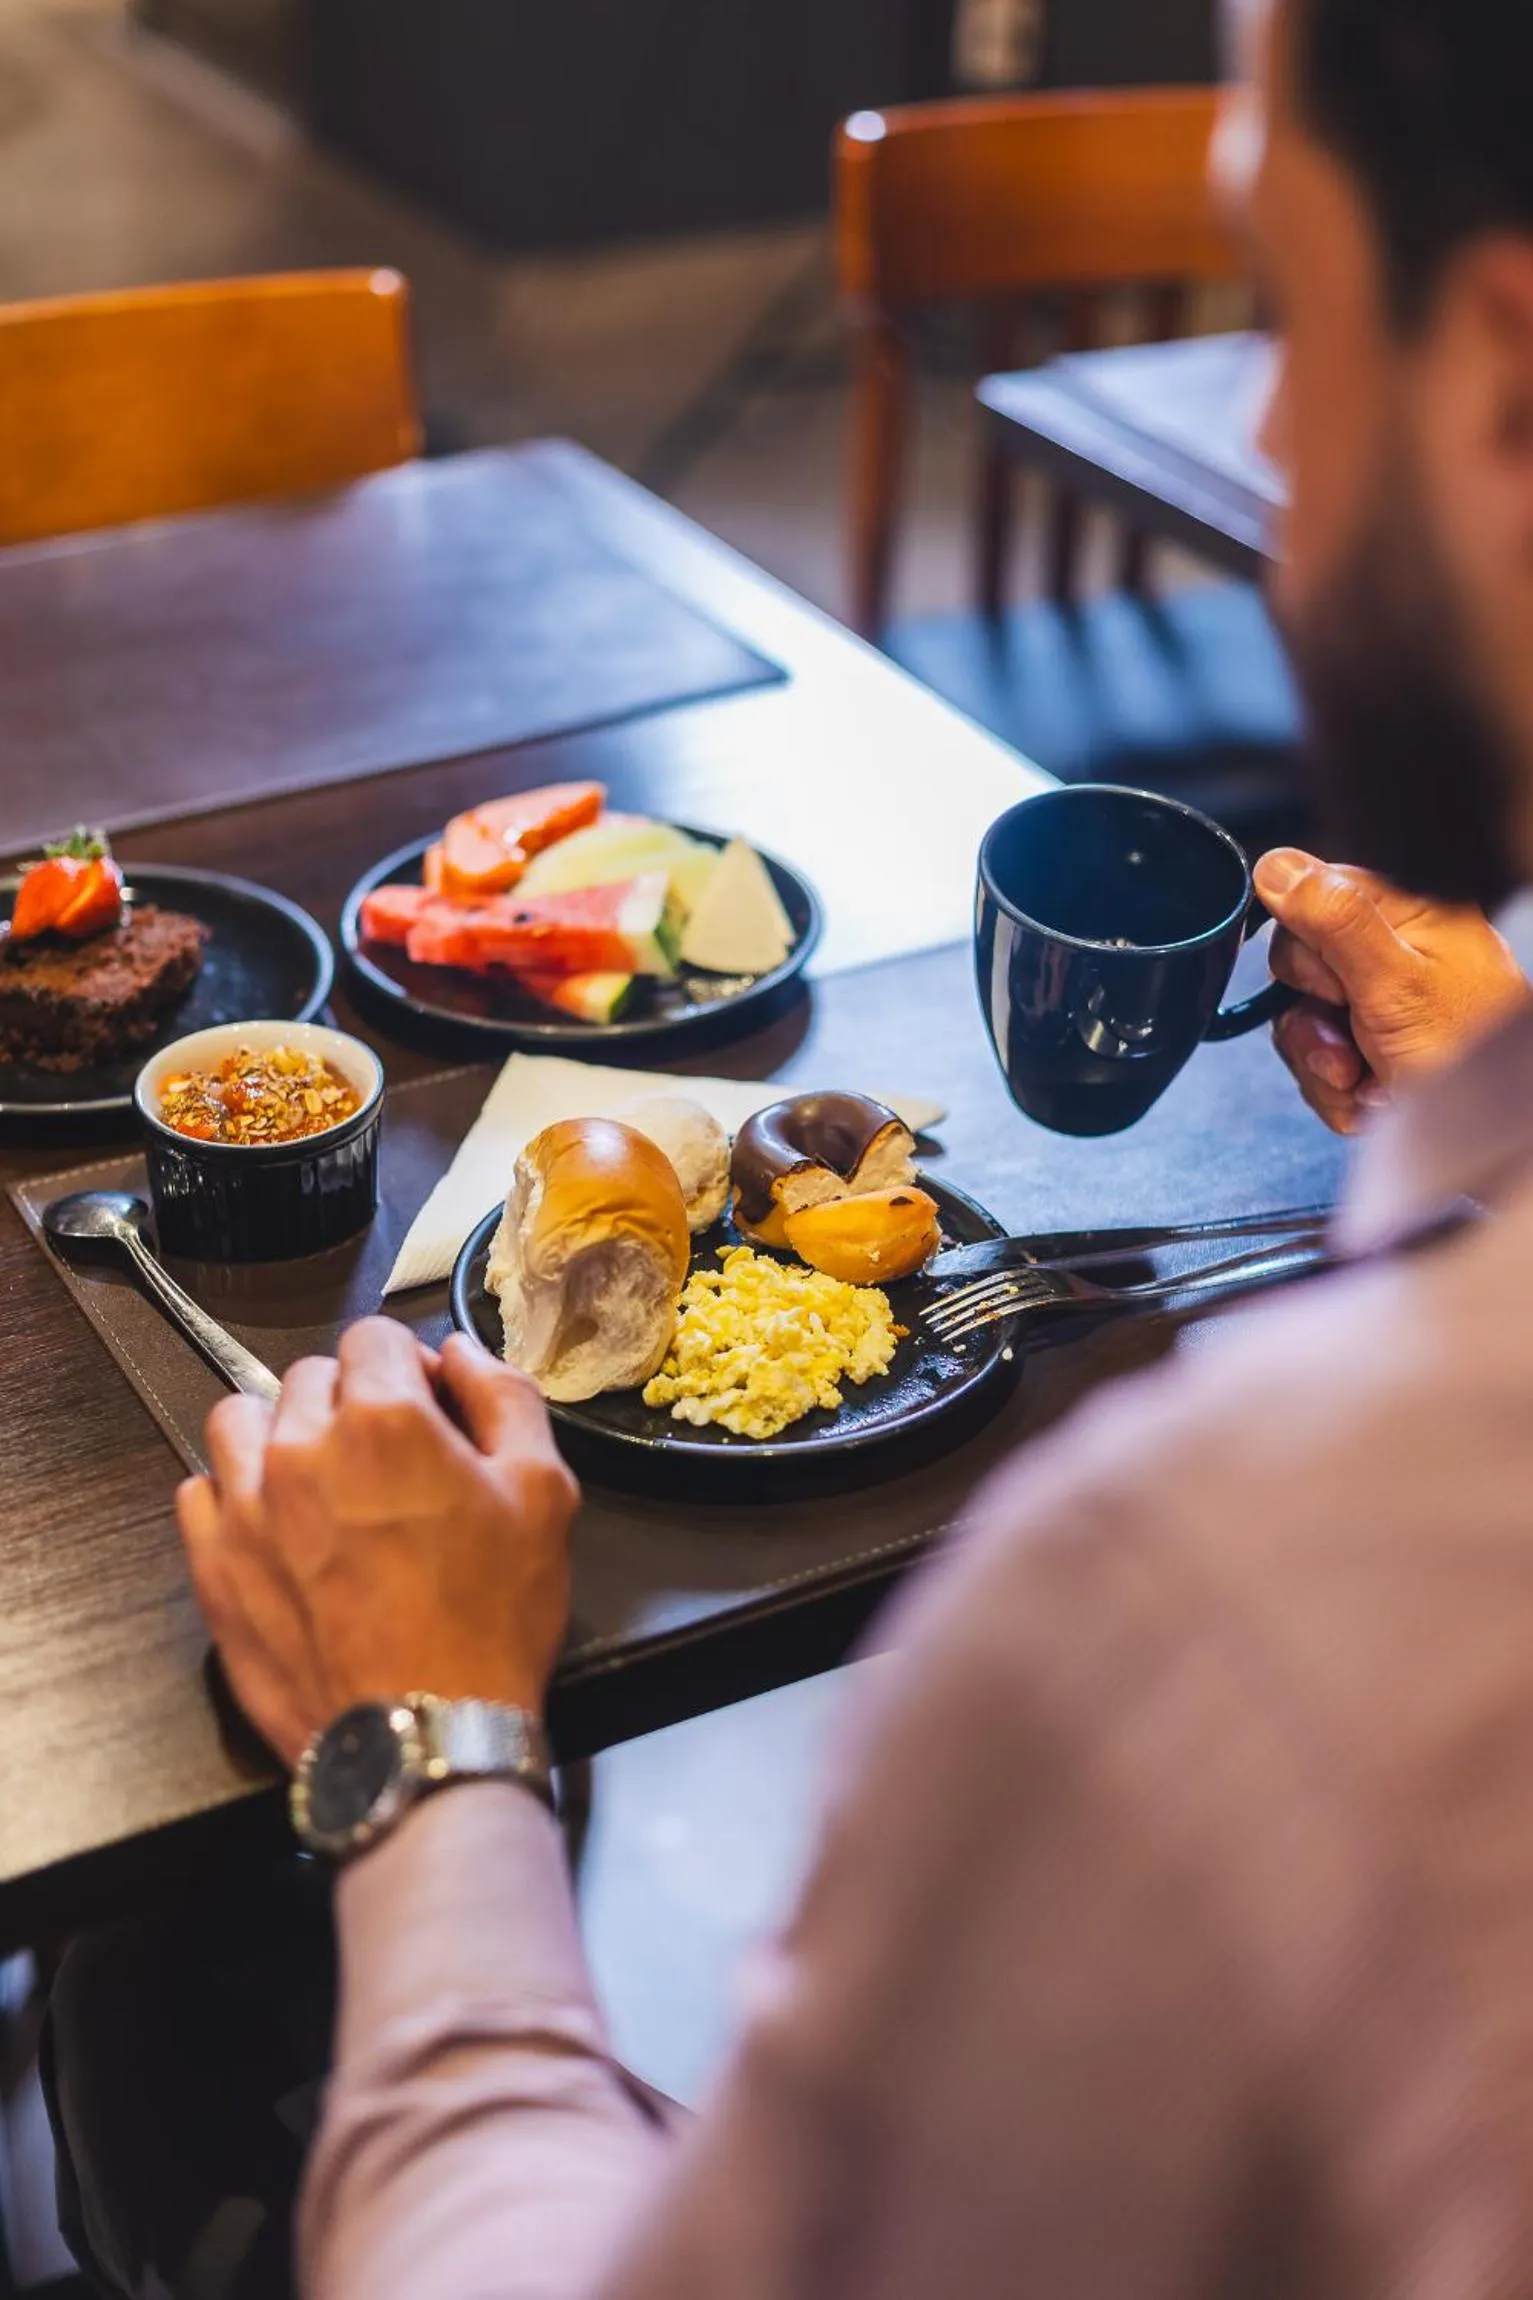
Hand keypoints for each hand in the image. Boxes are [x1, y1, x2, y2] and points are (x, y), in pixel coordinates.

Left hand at [177, 1319, 577, 1767]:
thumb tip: (461, 1353)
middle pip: (311, 1376)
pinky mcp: (212, 1565)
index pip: (375, 1336)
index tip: (429, 1407)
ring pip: (241, 1419)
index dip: (410, 1365)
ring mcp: (246, 1507)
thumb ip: (504, 1398)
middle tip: (390, 1460)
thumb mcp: (544, 1495)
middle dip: (352, 1399)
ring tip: (322, 1482)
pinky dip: (236, 1494)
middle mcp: (301, 1447)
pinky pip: (200, 1491)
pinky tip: (279, 1528)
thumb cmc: (490, 1622)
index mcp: (384, 1417)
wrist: (423, 1738)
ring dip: (281, 1433)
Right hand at [1253, 849, 1530, 1133]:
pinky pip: (1319, 1060)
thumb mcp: (1394, 982)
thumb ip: (1334, 919)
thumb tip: (1275, 867)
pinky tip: (1370, 1098)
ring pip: (1302, 1020)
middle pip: (1297, 966)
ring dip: (1323, 1063)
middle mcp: (1392, 950)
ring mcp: (1380, 1001)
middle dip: (1312, 1019)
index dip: (1305, 950)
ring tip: (1364, 1082)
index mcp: (1409, 913)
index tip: (1333, 988)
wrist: (1488, 1133)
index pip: (1310, 897)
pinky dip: (1336, 1089)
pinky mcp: (1371, 1047)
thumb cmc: (1465, 1053)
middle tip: (1352, 1044)